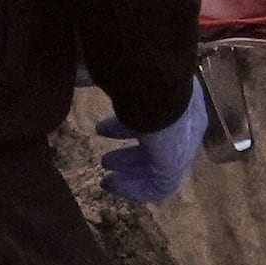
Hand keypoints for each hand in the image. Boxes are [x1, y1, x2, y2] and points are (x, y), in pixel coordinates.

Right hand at [94, 77, 210, 205]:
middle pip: (158, 146)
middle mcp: (186, 126)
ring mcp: (182, 148)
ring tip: (106, 178)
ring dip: (130, 173)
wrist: (160, 89)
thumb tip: (79, 76)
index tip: (102, 131)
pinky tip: (112, 185)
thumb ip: (107, 81)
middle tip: (107, 160)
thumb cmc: (141, 75)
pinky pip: (156, 186)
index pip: (157, 119)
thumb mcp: (124, 77)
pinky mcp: (173, 166)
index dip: (127, 126)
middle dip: (130, 155)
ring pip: (156, 167)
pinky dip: (133, 188)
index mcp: (178, 100)